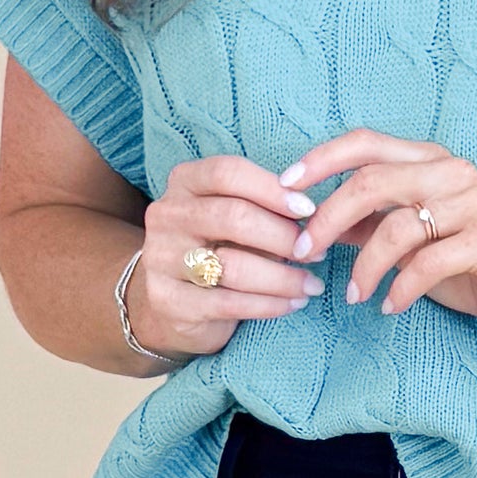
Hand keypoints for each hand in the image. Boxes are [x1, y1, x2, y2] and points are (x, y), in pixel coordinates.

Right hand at [129, 154, 325, 358]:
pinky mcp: (168, 301)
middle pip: (233, 216)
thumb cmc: (217, 247)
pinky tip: (292, 303)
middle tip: (315, 252)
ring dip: (283, 277)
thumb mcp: (234, 216)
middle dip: (283, 236)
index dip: (272, 189)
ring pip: (233, 266)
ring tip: (311, 284)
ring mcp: (161, 259)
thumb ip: (263, 208)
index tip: (308, 210)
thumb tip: (310, 214)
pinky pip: (229, 303)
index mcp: (184, 182)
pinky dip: (269, 305)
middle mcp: (167, 215)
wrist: (172, 302)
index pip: (228, 173)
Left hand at [278, 130, 476, 345]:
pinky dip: (400, 288)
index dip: (321, 160)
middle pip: (372, 181)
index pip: (365, 142)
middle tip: (304, 252)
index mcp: (429, 160)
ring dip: (364, 266)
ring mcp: (475, 203)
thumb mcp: (408, 238)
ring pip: (397, 226)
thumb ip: (366, 223)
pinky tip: (389, 306)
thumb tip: (309, 221)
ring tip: (352, 294)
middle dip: (328, 219)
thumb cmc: (465, 261)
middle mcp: (452, 172)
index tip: (284, 187)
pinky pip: (428, 262)